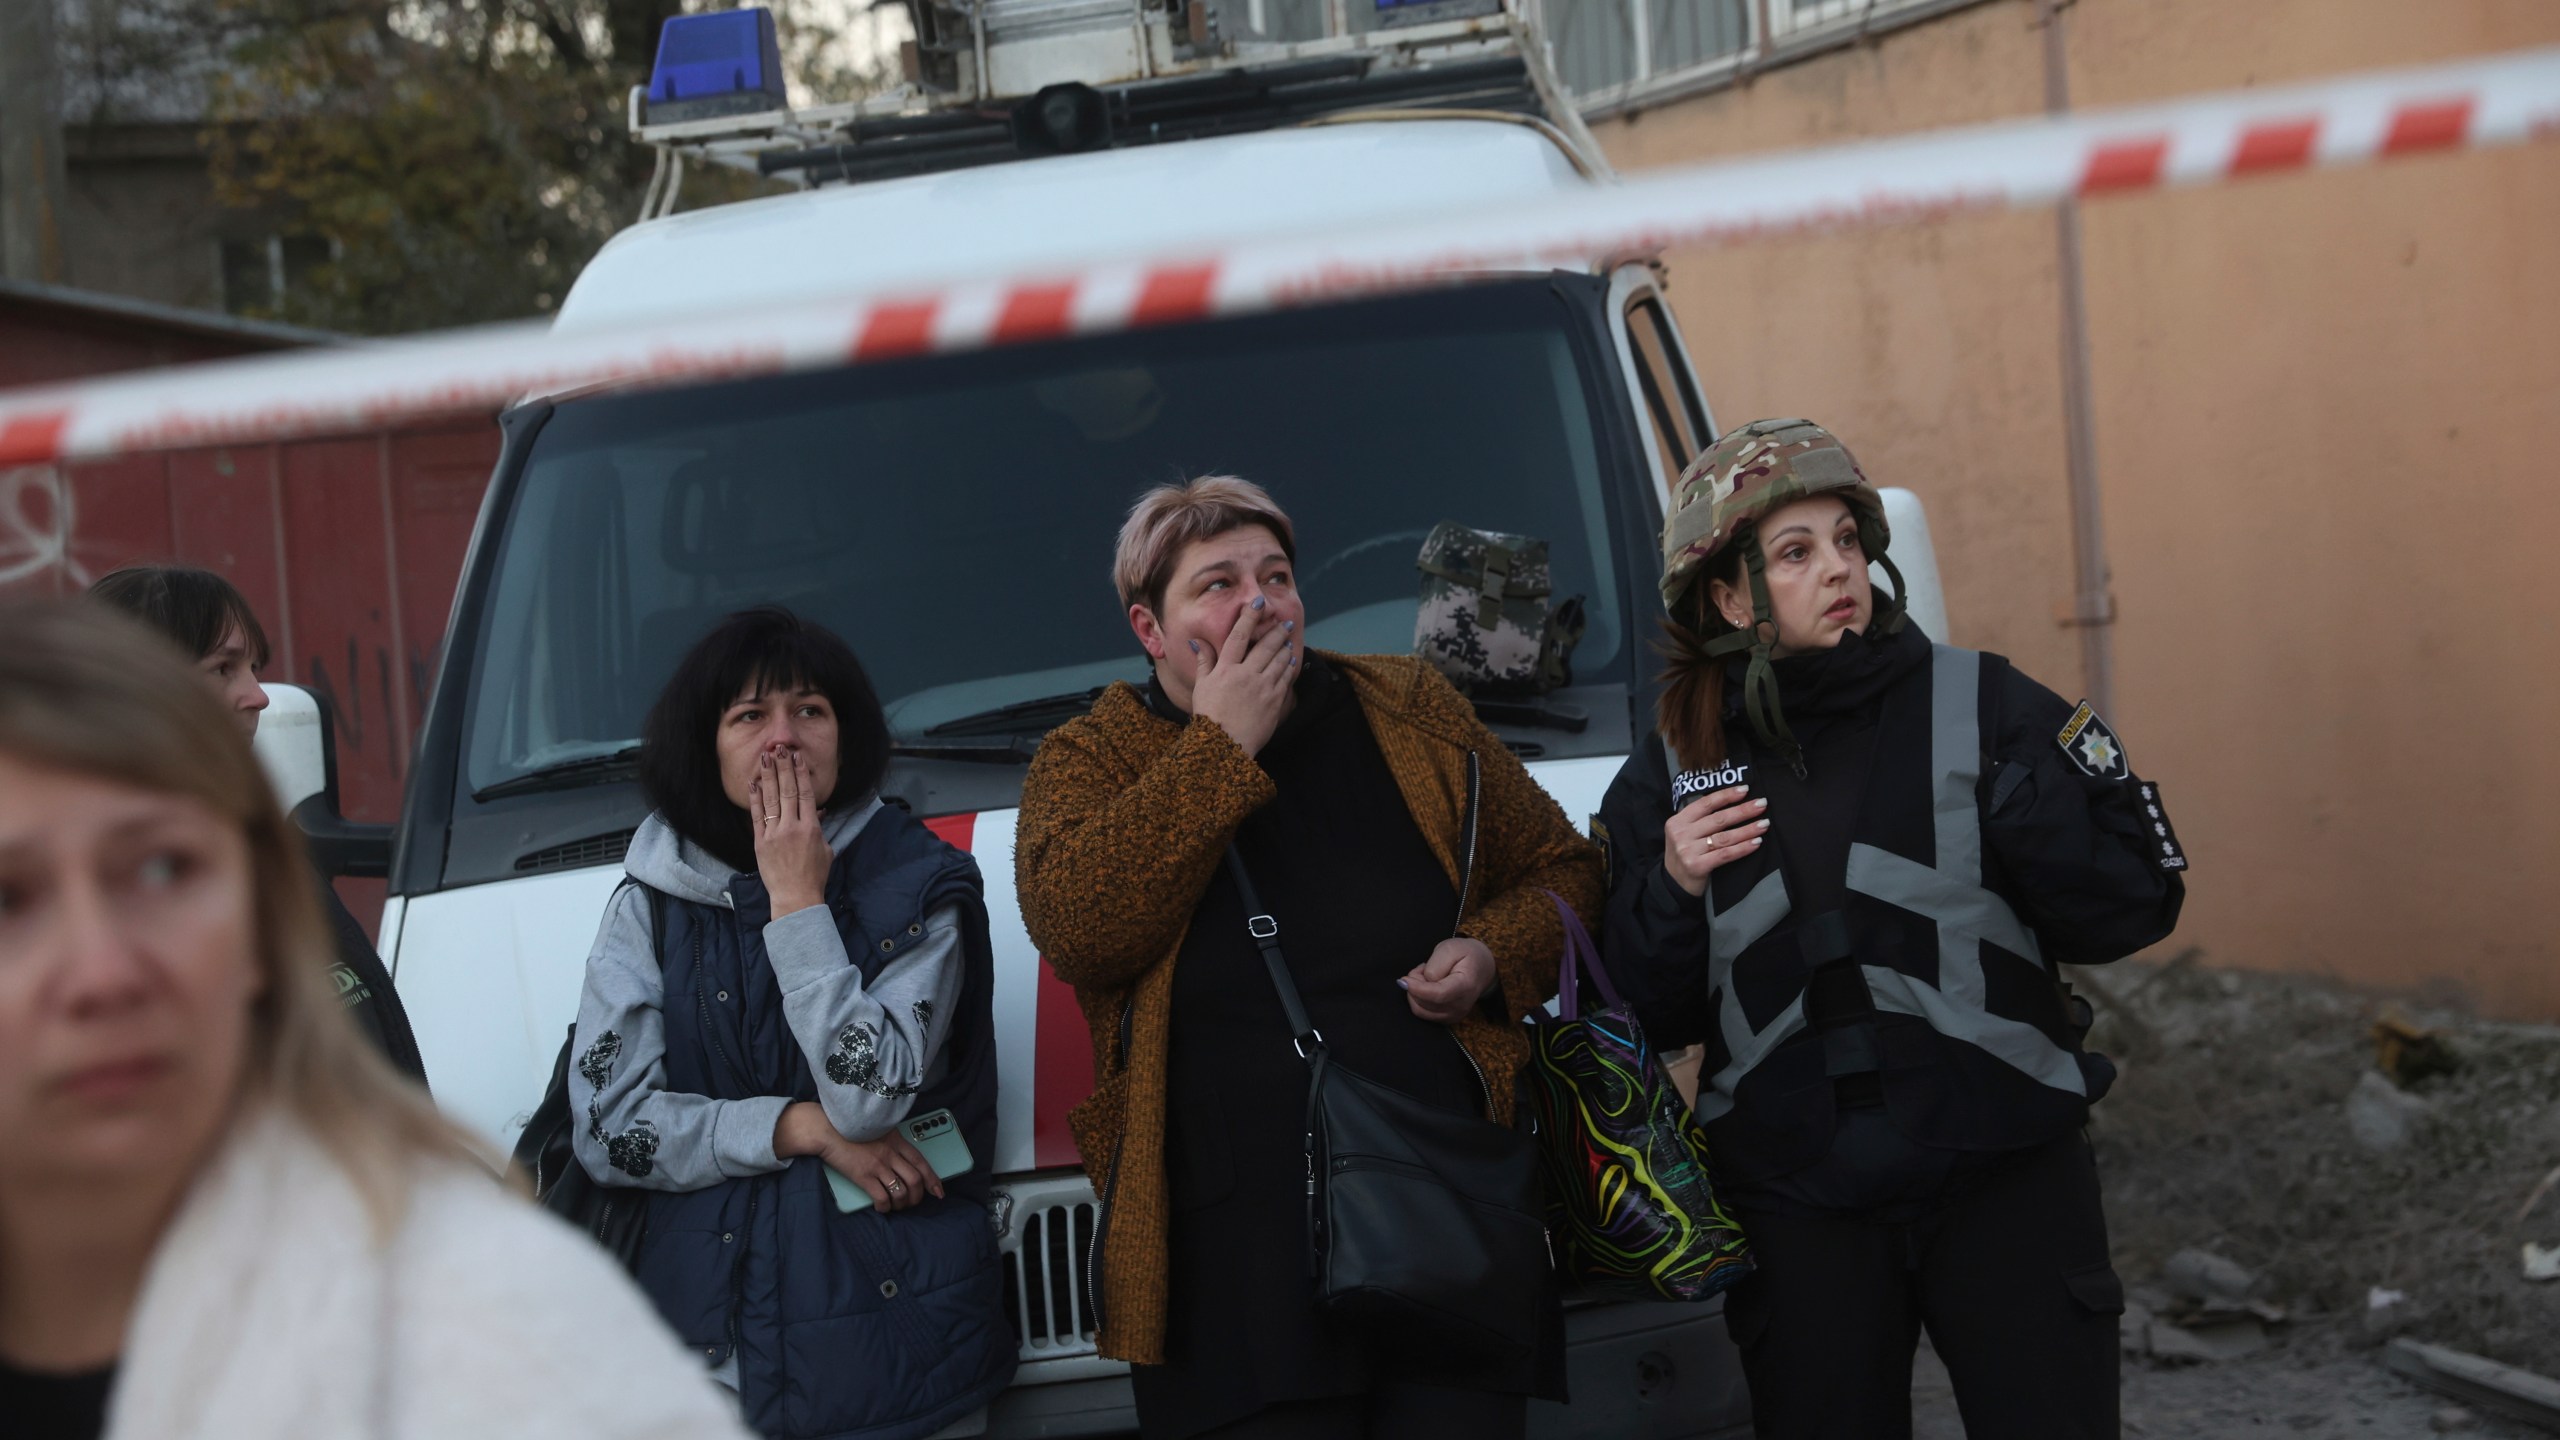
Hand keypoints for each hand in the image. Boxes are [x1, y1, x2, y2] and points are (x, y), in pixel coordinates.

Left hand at [750, 746, 830, 917]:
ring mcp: (774, 834)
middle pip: (788, 791)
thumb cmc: (814, 876)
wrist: (795, 897)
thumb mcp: (826, 850)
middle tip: (780, 749)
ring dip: (768, 777)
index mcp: (811, 828)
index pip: (806, 794)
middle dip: (784, 768)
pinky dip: (755, 799)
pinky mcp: (760, 843)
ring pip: (771, 799)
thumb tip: (818, 812)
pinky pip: (757, 816)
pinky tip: (753, 783)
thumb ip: (821, 829)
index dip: (801, 774)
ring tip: (766, 758)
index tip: (798, 757)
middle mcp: (792, 827)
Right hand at [772, 1101, 943, 1211]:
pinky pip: (882, 1198)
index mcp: (897, 1141)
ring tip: (897, 1206)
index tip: (938, 1191)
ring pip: (901, 1191)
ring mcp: (878, 1165)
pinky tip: (882, 1207)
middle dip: (918, 1196)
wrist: (827, 1130)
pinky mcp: (863, 1176)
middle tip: (913, 1203)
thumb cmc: (851, 1129)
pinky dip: (885, 1207)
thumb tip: (901, 1160)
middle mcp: (891, 1154)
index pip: (921, 1162)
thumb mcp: (879, 1130)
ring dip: (902, 1204)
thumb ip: (892, 1142)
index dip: (933, 1179)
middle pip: (915, 1180)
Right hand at [1189, 597, 1294, 758]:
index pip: (1239, 636)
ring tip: (1288, 639)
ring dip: (1285, 647)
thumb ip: (1204, 662)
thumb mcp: (1201, 686)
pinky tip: (1291, 660)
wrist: (1223, 746)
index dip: (1249, 617)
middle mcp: (1245, 674)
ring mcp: (1262, 687)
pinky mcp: (1274, 701)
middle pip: (1265, 645)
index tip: (1258, 602)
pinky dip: (1289, 666)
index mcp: (1226, 669)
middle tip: (1284, 621)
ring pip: (1278, 660)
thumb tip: (1197, 642)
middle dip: (1276, 630)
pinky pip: (1285, 678)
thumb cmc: (1209, 716)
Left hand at [1401, 937, 1497, 1023]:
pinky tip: (1427, 986)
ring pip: (1420, 1010)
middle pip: (1425, 1004)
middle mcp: (1461, 1006)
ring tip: (1426, 976)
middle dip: (1415, 985)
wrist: (1481, 967)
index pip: (1438, 995)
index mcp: (1465, 986)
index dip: (1417, 989)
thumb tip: (1423, 982)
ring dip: (1415, 992)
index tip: (1403, 980)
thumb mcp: (1450, 948)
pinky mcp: (1447, 1019)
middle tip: (1423, 968)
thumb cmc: (1465, 954)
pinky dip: (1419, 999)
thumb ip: (1436, 965)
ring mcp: (1454, 1015)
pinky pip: (1423, 1013)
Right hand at [1663, 786, 1767, 896]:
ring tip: (1764, 824)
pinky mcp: (1697, 866)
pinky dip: (1742, 848)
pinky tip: (1756, 842)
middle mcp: (1681, 834)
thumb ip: (1700, 819)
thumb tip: (1734, 804)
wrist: (1674, 884)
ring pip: (1724, 837)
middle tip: (1761, 804)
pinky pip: (1725, 854)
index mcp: (1678, 821)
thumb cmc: (1685, 854)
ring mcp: (1688, 850)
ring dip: (1747, 829)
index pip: (1705, 803)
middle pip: (1718, 819)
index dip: (1726, 795)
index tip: (1745, 790)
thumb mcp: (1684, 833)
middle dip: (1742, 810)